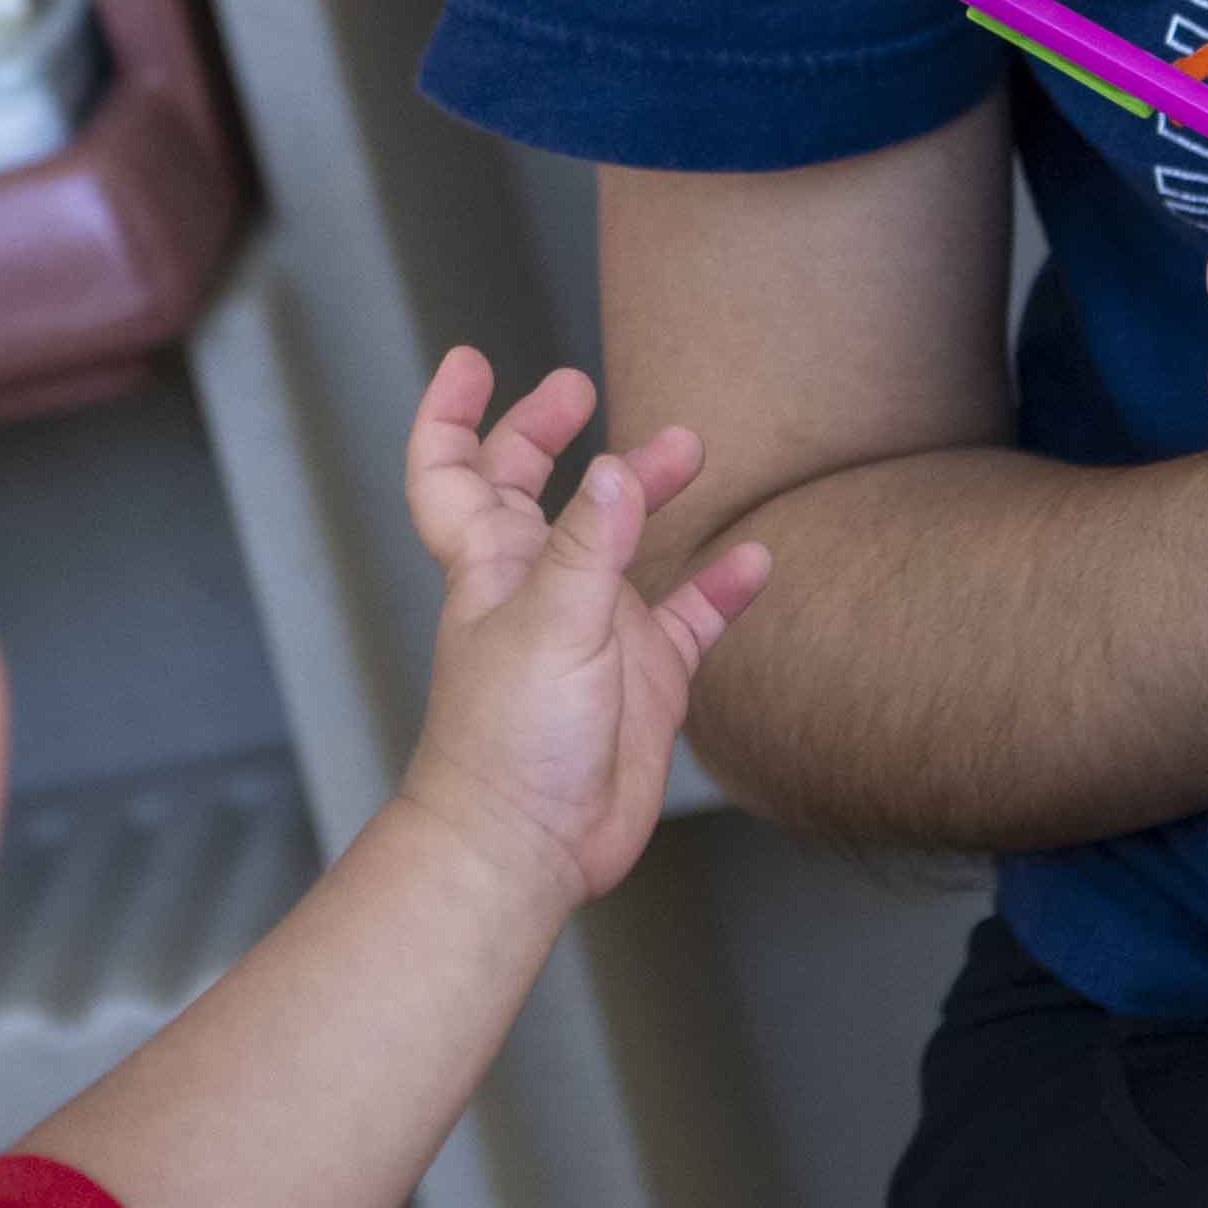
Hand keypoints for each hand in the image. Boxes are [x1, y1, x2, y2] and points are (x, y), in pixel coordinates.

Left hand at [390, 352, 767, 904]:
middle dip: (547, 432)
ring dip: (650, 492)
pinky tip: (757, 560)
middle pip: (532, 488)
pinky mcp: (644, 678)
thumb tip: (620, 469)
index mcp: (492, 562)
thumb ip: (590, 547)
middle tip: (583, 388)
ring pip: (622, 540)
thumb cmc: (509, 741)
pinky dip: (721, 585)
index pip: (450, 470)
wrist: (529, 846)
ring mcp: (594, 629)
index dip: (451, 413)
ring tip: (695, 448)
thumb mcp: (550, 626)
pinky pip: (689, 615)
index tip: (472, 360)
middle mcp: (540, 584)